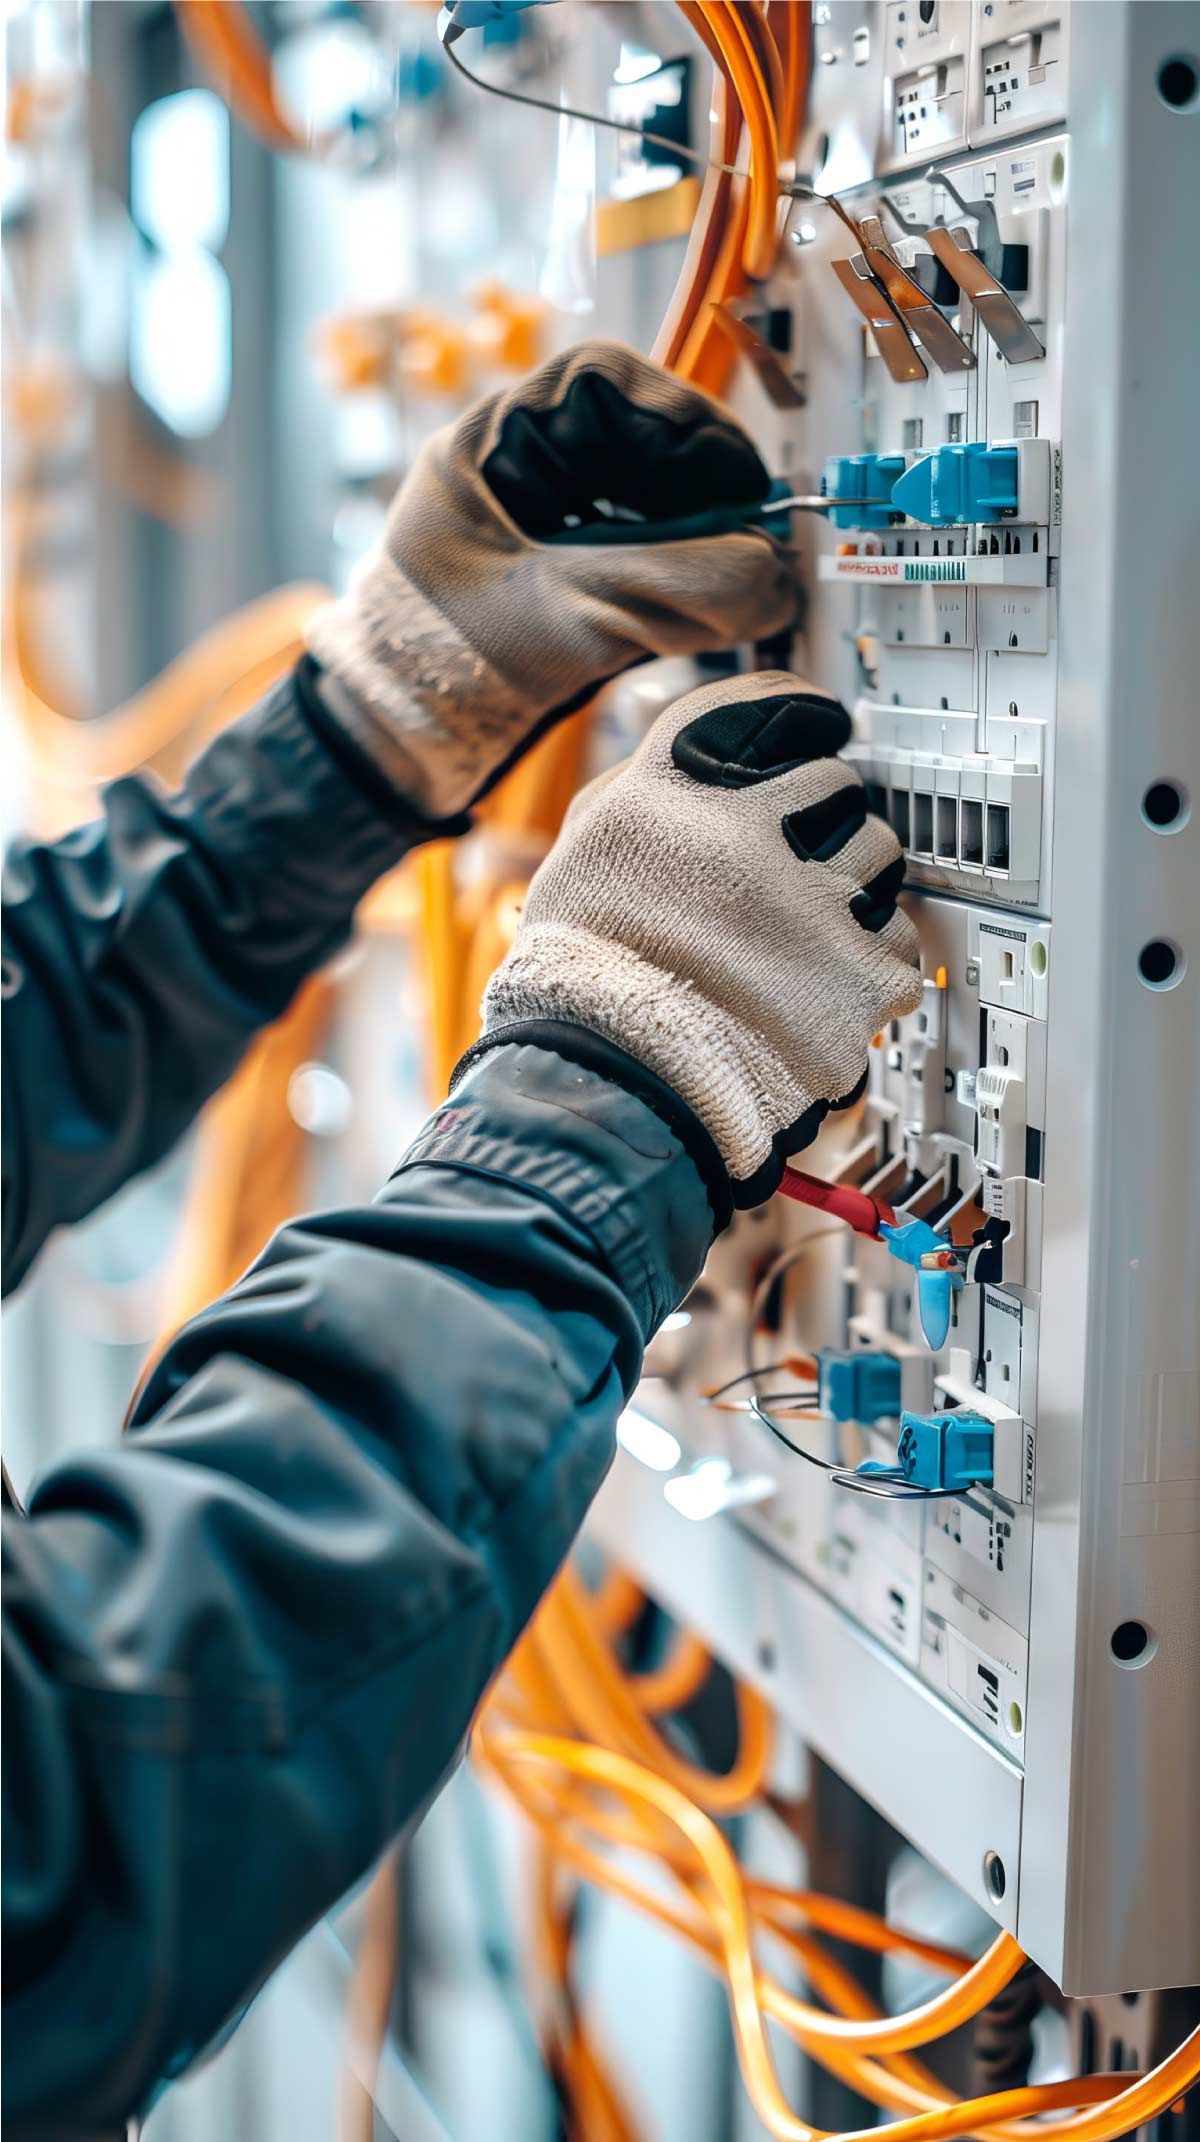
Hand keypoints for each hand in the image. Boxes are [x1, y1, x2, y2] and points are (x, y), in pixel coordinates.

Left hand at [307, 343, 797, 818]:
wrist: (398, 747)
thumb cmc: (434, 668)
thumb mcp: (566, 617)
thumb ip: (673, 588)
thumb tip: (769, 576)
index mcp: (491, 444)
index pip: (605, 381)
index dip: (682, 416)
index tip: (733, 473)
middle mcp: (520, 475)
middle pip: (637, 444)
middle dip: (698, 490)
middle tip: (746, 541)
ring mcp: (544, 529)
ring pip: (646, 505)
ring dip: (695, 543)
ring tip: (728, 588)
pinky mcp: (566, 583)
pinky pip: (641, 561)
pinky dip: (679, 585)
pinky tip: (700, 617)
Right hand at [461, 672, 921, 1215]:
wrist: (612, 1086)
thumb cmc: (587, 978)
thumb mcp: (589, 844)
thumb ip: (648, 780)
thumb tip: (697, 745)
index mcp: (675, 788)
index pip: (767, 708)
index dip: (798, 717)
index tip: (819, 725)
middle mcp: (747, 829)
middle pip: (834, 782)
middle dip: (821, 820)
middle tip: (793, 869)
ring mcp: (812, 899)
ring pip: (878, 853)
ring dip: (852, 886)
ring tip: (802, 935)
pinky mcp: (860, 971)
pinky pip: (900, 938)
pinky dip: (872, 963)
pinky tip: (824, 984)